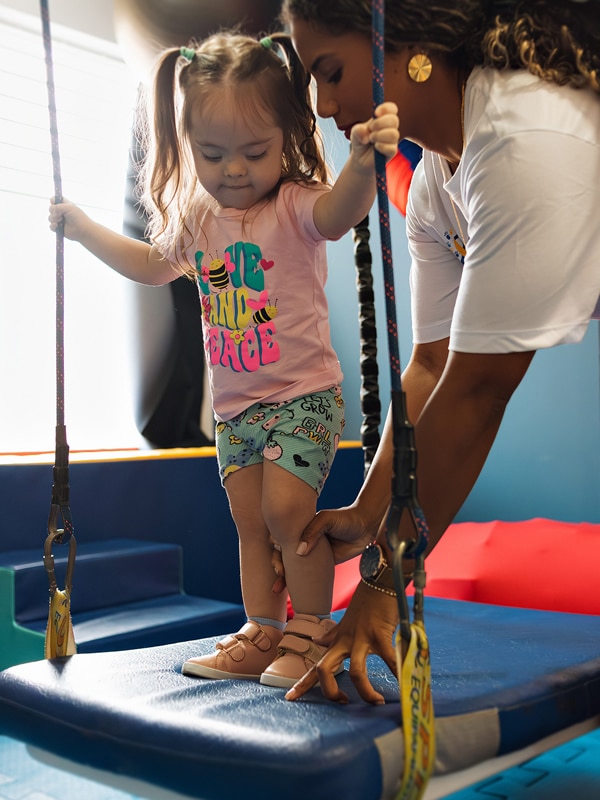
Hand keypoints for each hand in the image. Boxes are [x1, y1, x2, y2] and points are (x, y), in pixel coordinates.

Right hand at [48, 197, 90, 240]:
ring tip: (61, 221)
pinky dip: (53, 226)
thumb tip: (53, 212)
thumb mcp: (69, 207)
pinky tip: (57, 226)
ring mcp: (59, 220)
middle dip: (53, 211)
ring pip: (50, 218)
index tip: (54, 202)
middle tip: (60, 214)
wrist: (83, 230)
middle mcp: (61, 212)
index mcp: (65, 205)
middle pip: (50, 208)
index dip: (53, 200)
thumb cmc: (78, 217)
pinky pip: (51, 226)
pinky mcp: (58, 228)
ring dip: (54, 219)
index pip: (55, 199)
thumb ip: (58, 206)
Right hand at [271, 504, 372, 593]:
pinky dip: (300, 585)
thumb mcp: (326, 519)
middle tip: (279, 574)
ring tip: (277, 589)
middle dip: (277, 565)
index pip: (283, 539)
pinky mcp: (323, 566)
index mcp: (302, 528)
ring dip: (284, 579)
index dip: (277, 549)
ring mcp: (313, 555)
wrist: (366, 527)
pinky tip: (295, 594)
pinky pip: (308, 576)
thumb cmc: (346, 518)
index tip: (279, 555)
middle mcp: (305, 542)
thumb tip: (299, 552)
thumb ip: (313, 532)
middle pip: (284, 555)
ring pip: (294, 568)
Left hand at [285, 580, 400, 703]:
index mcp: (337, 641)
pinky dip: (397, 672)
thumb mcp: (345, 621)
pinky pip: (389, 659)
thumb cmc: (366, 603)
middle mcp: (345, 641)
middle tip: (343, 702)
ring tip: (377, 702)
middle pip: (324, 669)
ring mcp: (361, 638)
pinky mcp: (379, 634)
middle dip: (330, 691)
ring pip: (355, 671)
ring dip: (365, 691)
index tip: (289, 698)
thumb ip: (332, 634)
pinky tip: (403, 683)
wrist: (379, 582)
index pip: (315, 666)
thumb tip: (317, 640)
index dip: (302, 684)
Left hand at [350, 101, 399, 165]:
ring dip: (379, 135)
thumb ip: (358, 130)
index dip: (386, 108)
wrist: (360, 159)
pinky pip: (391, 148)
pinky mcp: (392, 152)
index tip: (376, 113)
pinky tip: (375, 148)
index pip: (392, 109)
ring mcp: (392, 140)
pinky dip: (381, 147)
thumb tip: (366, 134)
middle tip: (370, 129)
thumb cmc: (360, 142)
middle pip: (394, 120)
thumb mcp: (355, 133)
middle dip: (380, 123)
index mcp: (383, 119)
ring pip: (393, 134)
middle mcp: (390, 128)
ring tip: (371, 139)